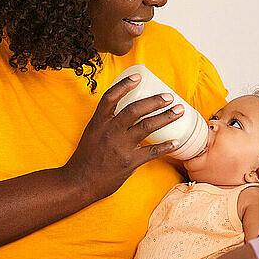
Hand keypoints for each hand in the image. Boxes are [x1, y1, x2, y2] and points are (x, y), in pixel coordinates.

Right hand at [62, 73, 183, 200]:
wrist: (79, 182)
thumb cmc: (85, 158)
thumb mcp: (91, 133)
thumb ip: (106, 122)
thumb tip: (125, 112)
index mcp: (98, 122)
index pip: (111, 97)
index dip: (125, 85)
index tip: (138, 77)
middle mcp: (109, 131)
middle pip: (135, 109)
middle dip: (155, 101)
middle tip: (169, 97)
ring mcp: (120, 147)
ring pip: (147, 127)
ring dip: (166, 117)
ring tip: (179, 111)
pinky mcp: (129, 162)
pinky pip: (152, 152)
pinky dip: (166, 146)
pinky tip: (177, 141)